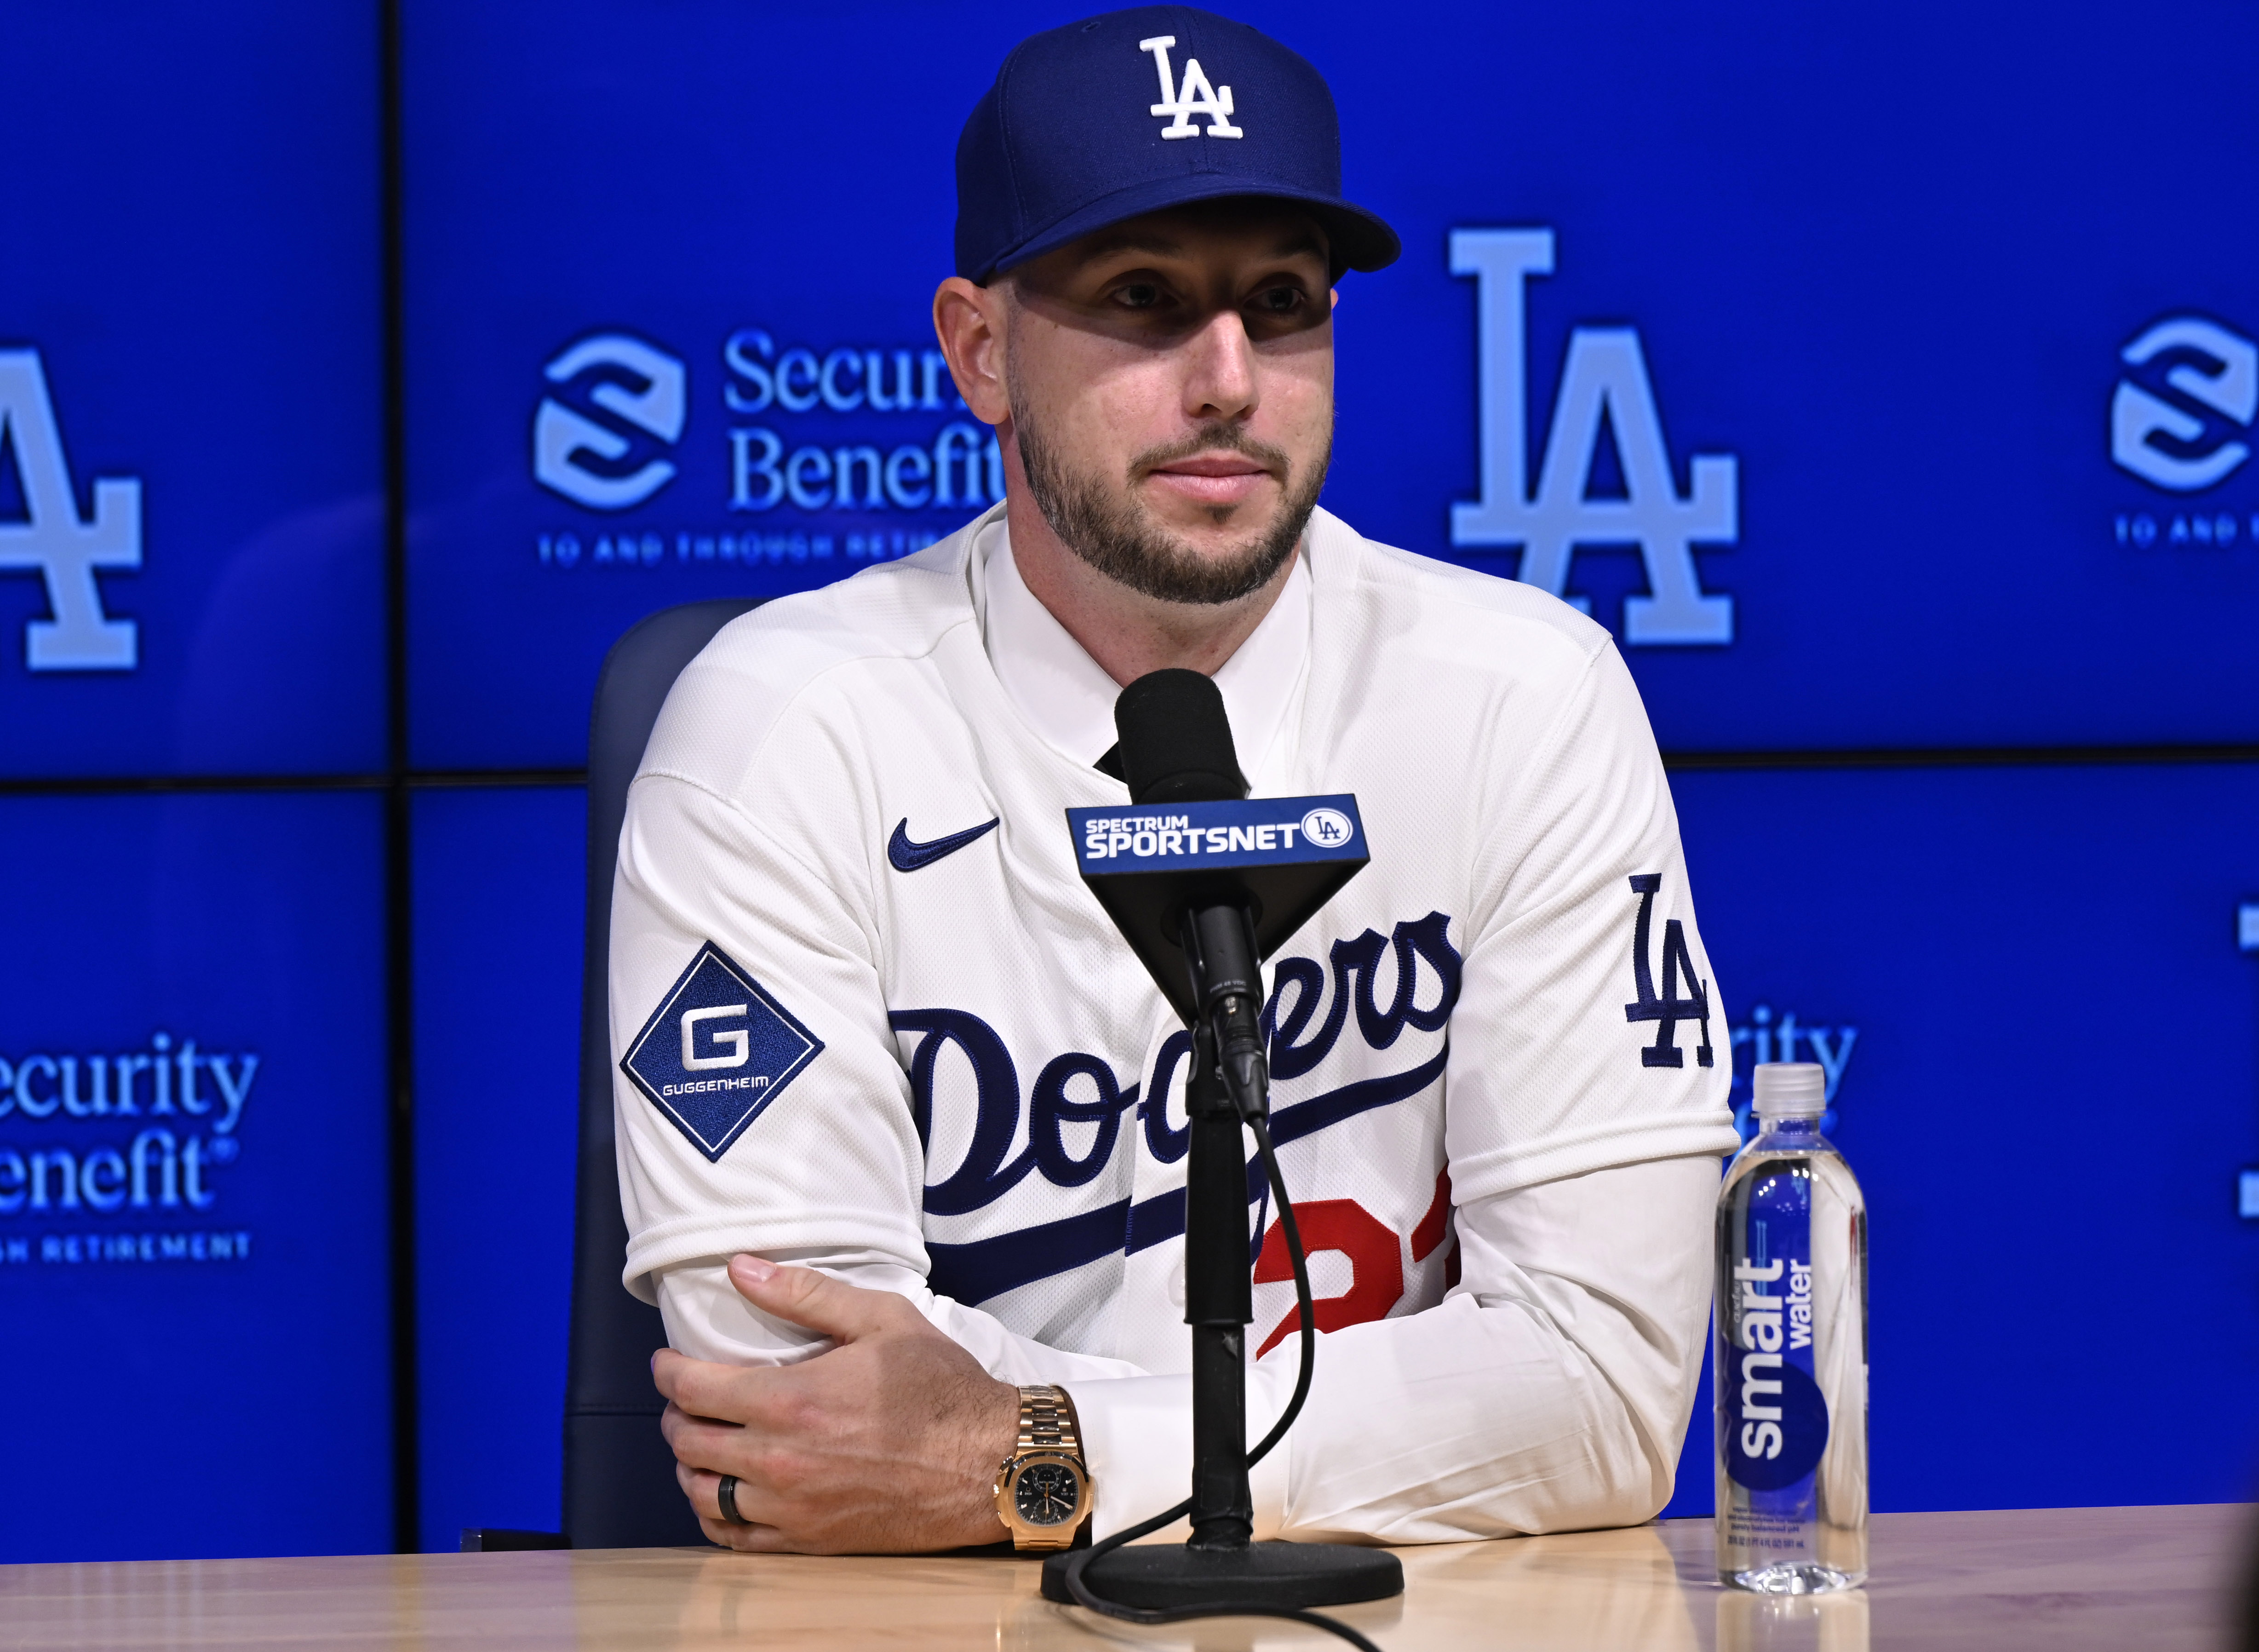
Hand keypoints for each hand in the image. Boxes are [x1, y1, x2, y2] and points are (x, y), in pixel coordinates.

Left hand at [654, 1254, 1022, 1553]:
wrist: (989, 1462)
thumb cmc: (940, 1386)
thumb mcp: (881, 1318)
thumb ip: (805, 1292)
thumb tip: (741, 1268)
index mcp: (792, 1400)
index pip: (694, 1389)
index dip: (668, 1371)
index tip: (667, 1361)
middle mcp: (781, 1460)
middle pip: (687, 1442)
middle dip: (675, 1414)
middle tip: (685, 1397)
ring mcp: (792, 1507)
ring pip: (702, 1494)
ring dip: (688, 1465)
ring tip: (700, 1441)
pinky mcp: (809, 1539)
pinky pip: (734, 1537)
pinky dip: (714, 1515)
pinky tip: (723, 1493)